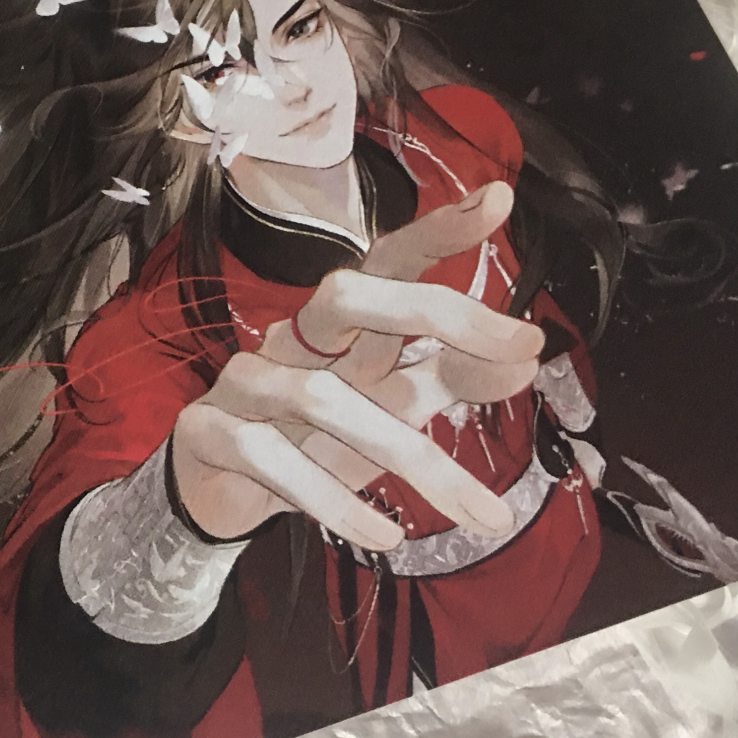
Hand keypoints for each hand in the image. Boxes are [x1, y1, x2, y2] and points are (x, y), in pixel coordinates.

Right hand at [171, 181, 543, 551]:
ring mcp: (245, 381)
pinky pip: (271, 460)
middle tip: (521, 347)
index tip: (498, 201)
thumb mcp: (392, 410)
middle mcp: (294, 340)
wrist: (220, 497)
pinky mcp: (209, 432)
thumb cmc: (315, 441)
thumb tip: (527, 358)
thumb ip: (453, 380)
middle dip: (436, 311)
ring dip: (412, 457)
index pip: (386, 261)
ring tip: (479, 512)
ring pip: (324, 398)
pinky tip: (385, 536)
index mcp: (340, 326)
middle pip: (348, 294)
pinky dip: (335, 501)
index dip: (437, 231)